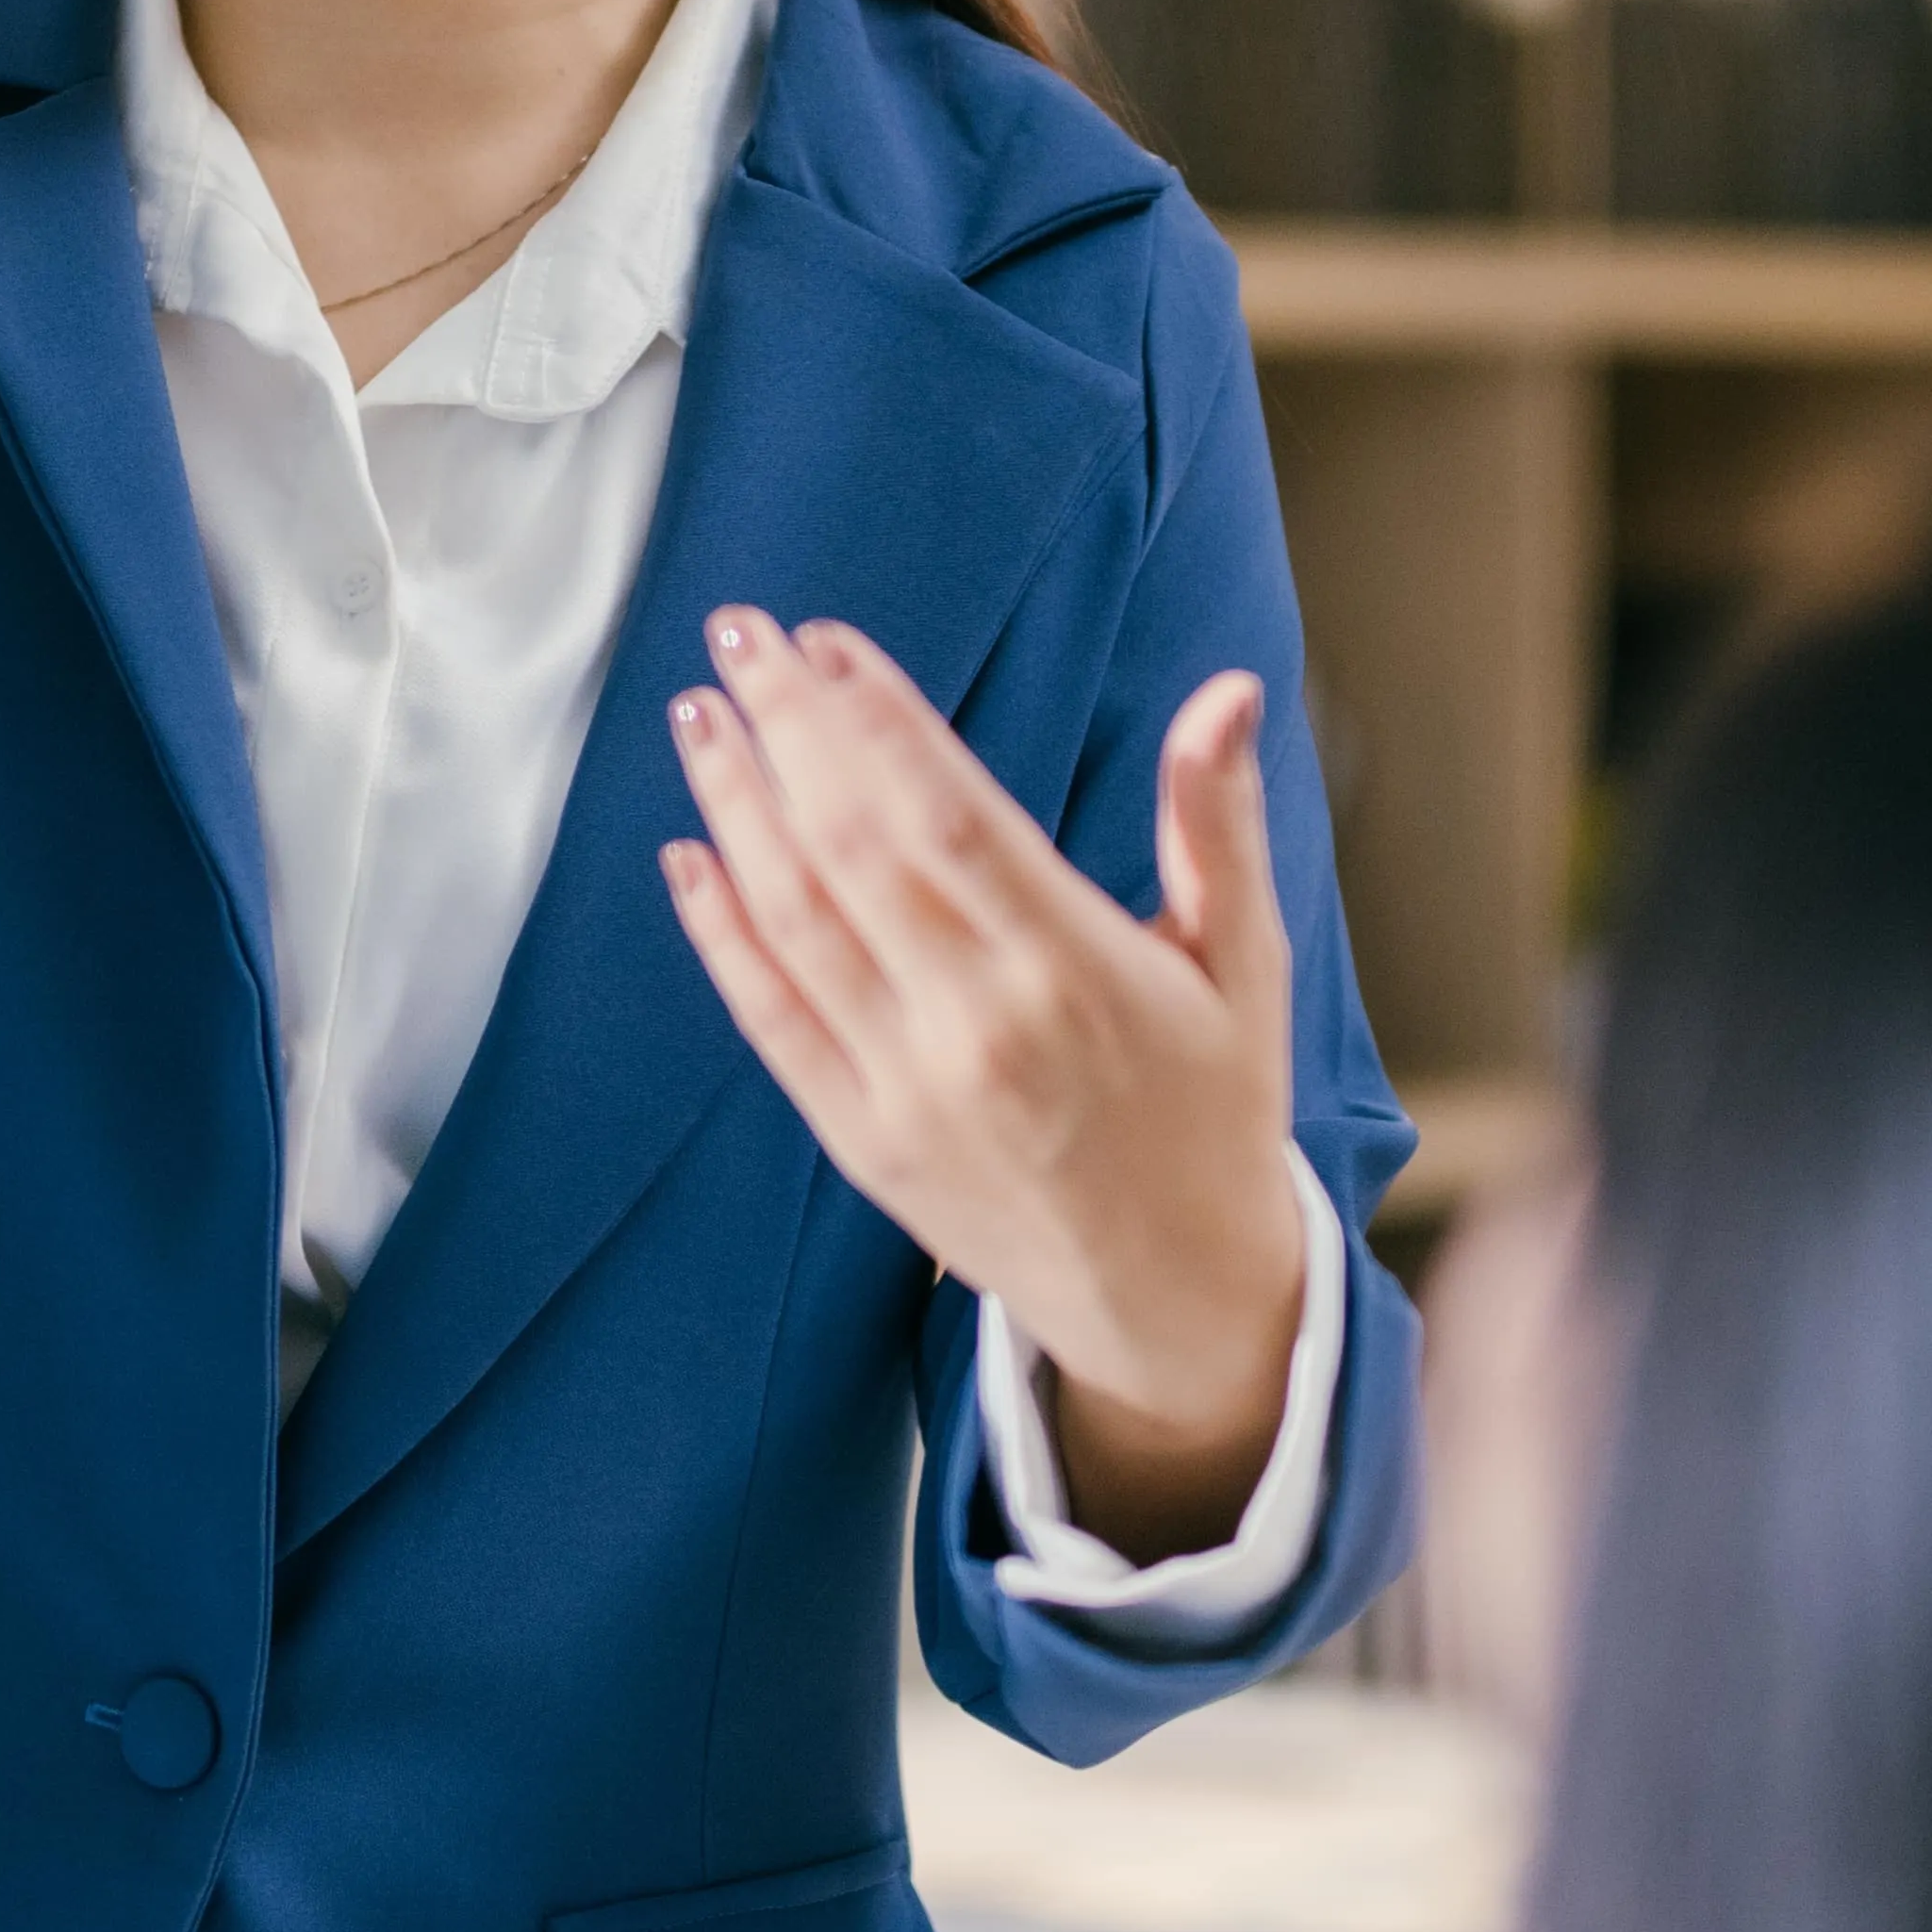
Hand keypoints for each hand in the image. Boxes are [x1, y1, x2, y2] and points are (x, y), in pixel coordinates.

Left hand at [659, 610, 1319, 1553]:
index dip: (876, 719)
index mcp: (1077, 970)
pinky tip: (689, 854)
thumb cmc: (1214, 1112)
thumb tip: (1228, 693)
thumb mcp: (1242, 968)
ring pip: (797, 921)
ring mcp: (909, 1091)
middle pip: (854, 846)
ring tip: (697, 717)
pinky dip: (722, 935)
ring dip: (737, 809)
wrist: (1176, 1297)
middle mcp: (981, 1027)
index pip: (948, 813)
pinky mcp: (864, 1144)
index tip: (825, 639)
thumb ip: (1217, 826)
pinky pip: (772, 1021)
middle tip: (734, 634)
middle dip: (786, 729)